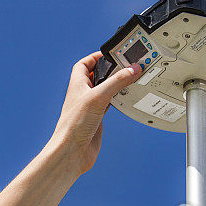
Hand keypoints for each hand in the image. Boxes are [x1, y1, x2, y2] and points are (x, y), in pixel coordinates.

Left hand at [50, 52, 141, 175]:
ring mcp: (91, 107)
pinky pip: (110, 105)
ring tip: (131, 79)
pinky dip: (118, 100)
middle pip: (98, 76)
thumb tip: (133, 69)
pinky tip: (127, 99)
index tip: (112, 54)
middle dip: (111, 70)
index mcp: (78, 84)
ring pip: (106, 90)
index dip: (96, 57)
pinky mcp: (97, 119)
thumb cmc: (75, 124)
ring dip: (117, 85)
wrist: (72, 152)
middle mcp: (83, 94)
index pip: (85, 64)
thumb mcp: (98, 97)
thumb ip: (116, 82)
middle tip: (127, 65)